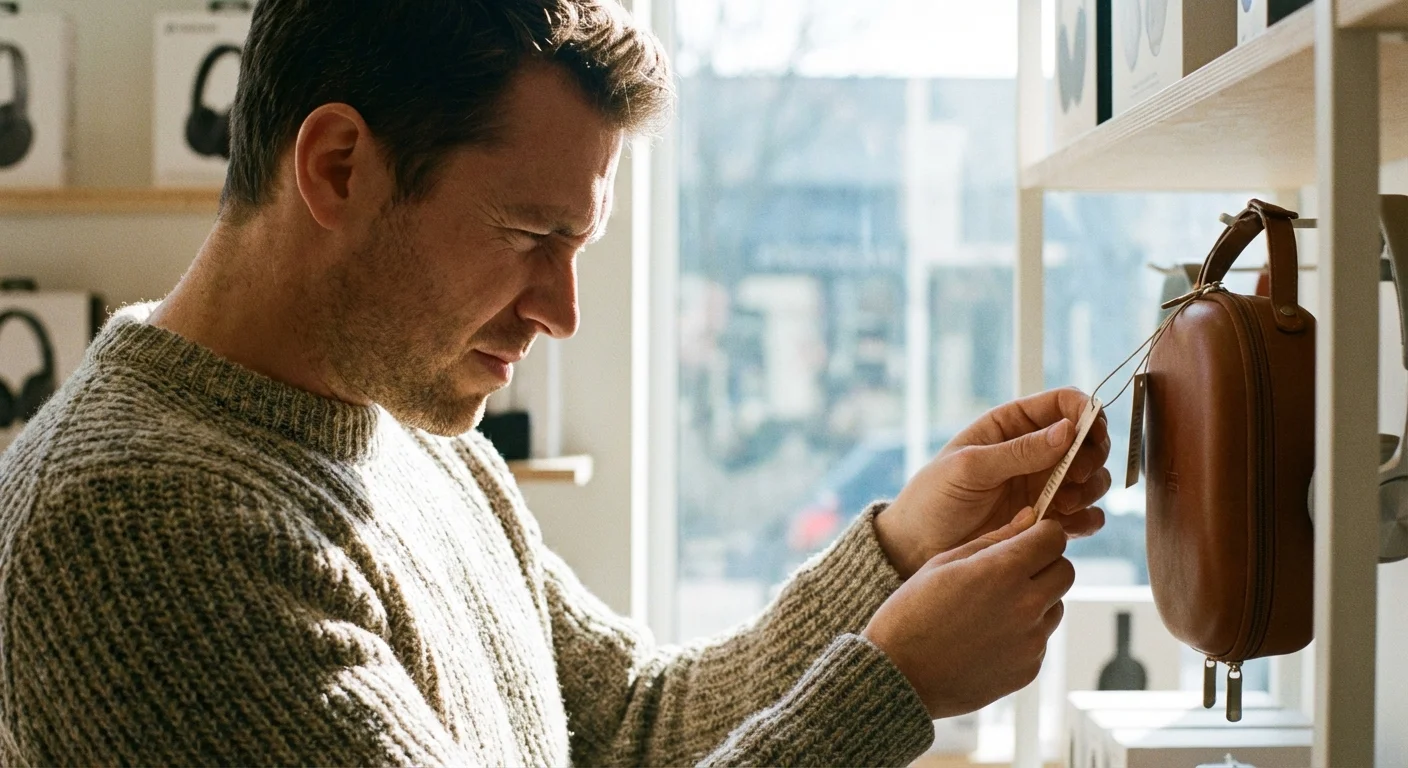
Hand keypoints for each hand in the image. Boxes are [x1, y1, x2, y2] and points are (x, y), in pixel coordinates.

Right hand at [862, 511, 1072, 718]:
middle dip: (1045, 565)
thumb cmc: (912, 612)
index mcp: (1002, 572)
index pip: (1054, 539)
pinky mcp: (1029, 669)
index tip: (1028, 538)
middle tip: (1012, 571)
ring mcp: (1030, 641)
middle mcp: (1025, 606)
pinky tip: (987, 637)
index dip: (1042, 534)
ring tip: (993, 609)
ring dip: (1036, 600)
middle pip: (1065, 571)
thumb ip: (993, 539)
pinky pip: (1040, 639)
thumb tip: (1029, 518)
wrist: (899, 676)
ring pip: (1055, 607)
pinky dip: (1023, 633)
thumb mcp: (944, 563)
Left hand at [875, 387, 1111, 577]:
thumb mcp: (969, 468)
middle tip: (1077, 475)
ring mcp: (1043, 485)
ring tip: (1066, 503)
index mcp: (1011, 425)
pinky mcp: (1047, 518)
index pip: (1062, 403)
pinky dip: (1088, 517)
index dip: (1085, 412)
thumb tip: (1067, 431)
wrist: (917, 547)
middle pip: (1086, 440)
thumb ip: (1018, 451)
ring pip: (1092, 476)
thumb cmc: (933, 498)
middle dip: (1092, 455)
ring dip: (1092, 487)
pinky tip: (1070, 523)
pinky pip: (1084, 514)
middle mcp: (1033, 452)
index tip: (1091, 432)